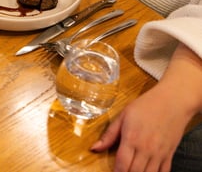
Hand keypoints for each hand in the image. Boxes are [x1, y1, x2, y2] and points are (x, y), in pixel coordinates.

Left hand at [90, 42, 201, 171]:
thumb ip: (109, 135)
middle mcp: (146, 149)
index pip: (122, 164)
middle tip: (121, 171)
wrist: (172, 101)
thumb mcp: (123, 116)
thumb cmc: (146, 106)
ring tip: (132, 171)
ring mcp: (159, 153)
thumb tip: (94, 148)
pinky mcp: (169, 154)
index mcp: (131, 139)